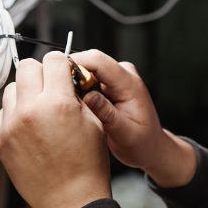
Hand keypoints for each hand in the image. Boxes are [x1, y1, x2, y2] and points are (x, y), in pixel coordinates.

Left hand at [0, 51, 110, 207]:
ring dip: (27, 92)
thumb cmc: (87, 166)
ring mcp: (12, 125)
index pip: (53, 60)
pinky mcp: (2, 139)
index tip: (66, 73)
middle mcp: (30, 110)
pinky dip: (17, 113)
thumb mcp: (93, 123)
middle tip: (52, 87)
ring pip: (13, 88)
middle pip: (27, 67)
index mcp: (58, 103)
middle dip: (42, 73)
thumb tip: (66, 79)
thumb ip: (77, 95)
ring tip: (41, 109)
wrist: (71, 200)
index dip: (63, 64)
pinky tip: (33, 128)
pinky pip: (5, 112)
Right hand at [72, 49, 196, 187]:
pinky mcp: (108, 84)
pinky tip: (76, 107)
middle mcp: (123, 75)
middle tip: (59, 99)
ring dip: (73, 84)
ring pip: (85, 69)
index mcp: (130, 84)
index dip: (74, 63)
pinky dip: (77, 90)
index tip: (56, 78)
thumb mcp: (125, 134)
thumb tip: (88, 96)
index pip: (98, 60)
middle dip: (70, 75)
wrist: (150, 147)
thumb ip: (107, 114)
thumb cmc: (142, 143)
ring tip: (69, 106)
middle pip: (88, 61)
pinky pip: (87, 79)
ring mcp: (116, 78)